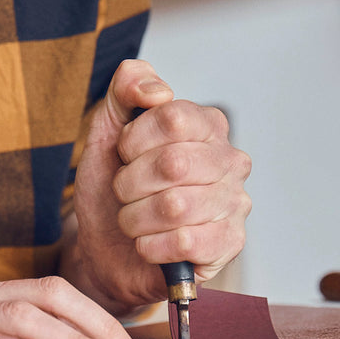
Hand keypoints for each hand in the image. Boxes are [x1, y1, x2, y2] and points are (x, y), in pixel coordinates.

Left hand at [71, 60, 250, 308]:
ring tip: (135, 220)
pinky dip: (150, 246)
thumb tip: (157, 89)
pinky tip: (149, 244)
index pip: (172, 117)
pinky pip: (184, 242)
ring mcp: (234, 204)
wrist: (106, 248)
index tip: (124, 155)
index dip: (133, 140)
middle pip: (172, 163)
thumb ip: (126, 90)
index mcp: (207, 126)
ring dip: (135, 218)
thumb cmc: (112, 190)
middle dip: (129, 183)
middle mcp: (230, 161)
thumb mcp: (106, 132)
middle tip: (125, 193)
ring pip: (174, 206)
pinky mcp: (229, 245)